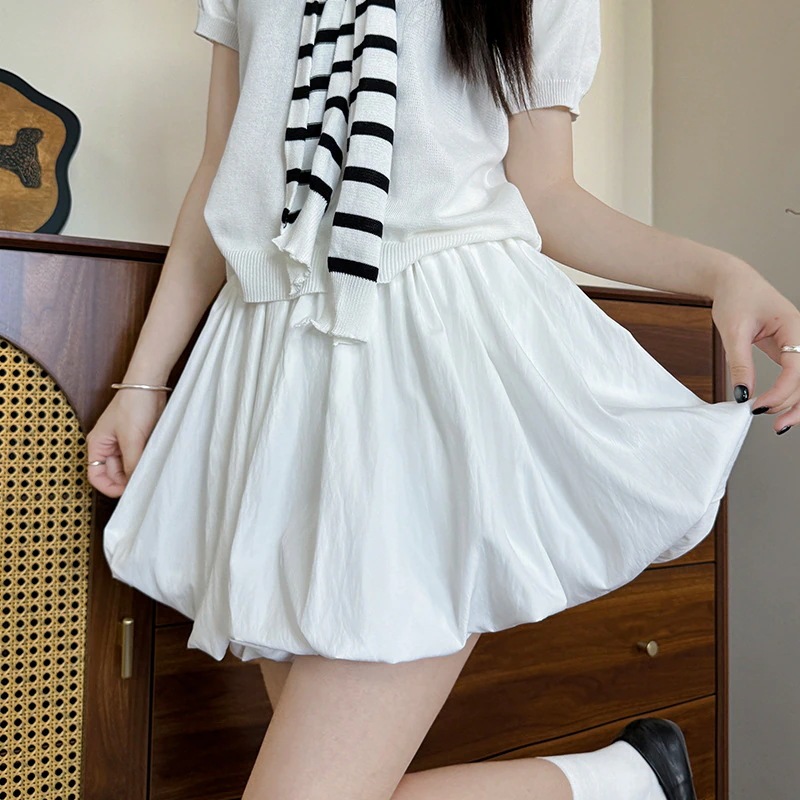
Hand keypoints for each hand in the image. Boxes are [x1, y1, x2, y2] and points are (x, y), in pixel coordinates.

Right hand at [86, 389, 167, 497]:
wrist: (150, 384)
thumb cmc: (134, 405)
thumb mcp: (132, 439)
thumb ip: (131, 464)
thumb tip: (133, 485)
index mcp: (97, 444)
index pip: (96, 476)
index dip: (109, 487)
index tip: (127, 492)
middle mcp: (108, 446)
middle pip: (113, 474)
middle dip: (126, 481)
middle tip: (144, 485)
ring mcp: (123, 442)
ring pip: (128, 467)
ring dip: (137, 471)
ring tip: (150, 474)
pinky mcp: (137, 439)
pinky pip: (139, 457)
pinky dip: (145, 462)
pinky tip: (154, 464)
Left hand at [711, 260, 799, 433]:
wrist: (733, 282)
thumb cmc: (736, 298)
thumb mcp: (733, 331)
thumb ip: (739, 363)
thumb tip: (743, 393)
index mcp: (796, 327)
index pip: (798, 368)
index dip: (781, 392)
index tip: (757, 407)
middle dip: (794, 404)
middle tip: (771, 422)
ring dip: (798, 403)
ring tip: (779, 424)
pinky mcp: (791, 351)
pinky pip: (798, 377)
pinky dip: (792, 394)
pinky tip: (780, 409)